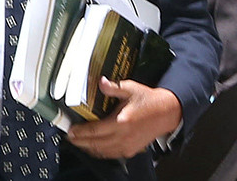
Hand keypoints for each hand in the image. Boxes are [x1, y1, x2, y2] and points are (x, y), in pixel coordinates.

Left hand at [66, 78, 181, 158]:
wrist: (166, 112)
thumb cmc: (149, 100)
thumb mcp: (131, 89)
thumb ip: (114, 87)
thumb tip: (101, 82)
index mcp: (122, 122)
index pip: (95, 131)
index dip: (80, 132)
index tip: (70, 131)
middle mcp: (123, 137)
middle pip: (95, 144)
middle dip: (79, 142)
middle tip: (70, 137)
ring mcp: (127, 146)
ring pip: (102, 152)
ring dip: (88, 148)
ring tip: (79, 142)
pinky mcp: (131, 150)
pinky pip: (111, 155)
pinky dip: (100, 152)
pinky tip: (95, 147)